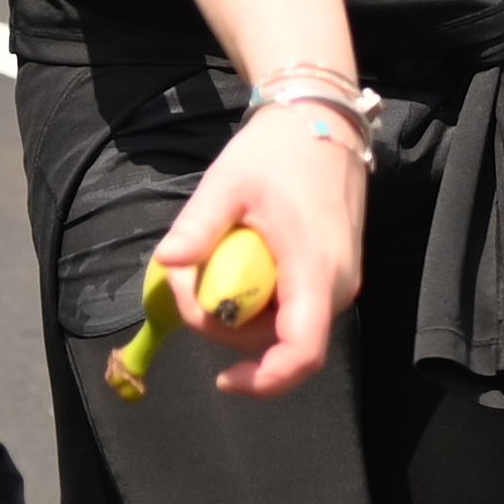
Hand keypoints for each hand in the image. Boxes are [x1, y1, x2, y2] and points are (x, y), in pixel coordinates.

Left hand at [147, 107, 366, 398]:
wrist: (318, 123)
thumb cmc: (277, 152)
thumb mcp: (228, 183)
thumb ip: (199, 225)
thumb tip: (167, 260)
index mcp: (316, 272)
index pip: (302, 353)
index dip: (265, 380)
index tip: (223, 380)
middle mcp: (335, 288)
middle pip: (280, 343)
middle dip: (226, 326)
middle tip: (187, 280)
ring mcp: (336, 283)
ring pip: (282, 326)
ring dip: (237, 310)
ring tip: (209, 259)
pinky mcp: (329, 275)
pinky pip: (289, 308)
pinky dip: (255, 297)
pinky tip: (235, 259)